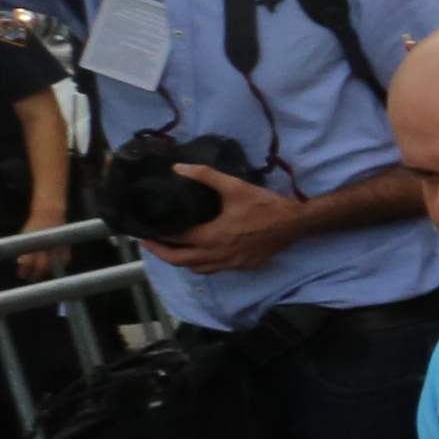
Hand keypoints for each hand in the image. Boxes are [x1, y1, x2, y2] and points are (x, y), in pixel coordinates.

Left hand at [141, 160, 305, 276]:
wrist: (295, 223)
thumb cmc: (264, 205)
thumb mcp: (234, 186)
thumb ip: (204, 176)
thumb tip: (177, 167)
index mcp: (211, 236)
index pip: (175, 239)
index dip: (156, 236)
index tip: (144, 231)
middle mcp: (217, 254)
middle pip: (179, 260)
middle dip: (160, 253)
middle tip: (149, 243)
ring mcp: (230, 263)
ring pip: (196, 269)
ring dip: (181, 261)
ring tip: (173, 250)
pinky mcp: (242, 266)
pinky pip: (214, 270)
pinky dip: (202, 265)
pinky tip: (202, 255)